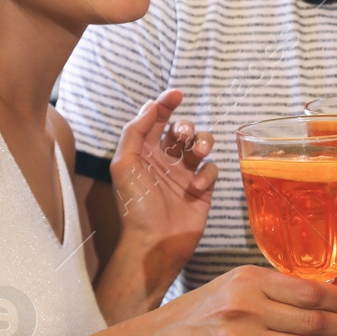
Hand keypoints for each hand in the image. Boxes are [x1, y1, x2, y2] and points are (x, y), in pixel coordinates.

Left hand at [110, 90, 215, 274]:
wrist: (155, 242)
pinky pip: (212, 169)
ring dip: (203, 142)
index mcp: (144, 152)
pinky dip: (207, 173)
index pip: (156, 120)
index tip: (177, 94)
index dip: (166, 104)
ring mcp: (185, 174)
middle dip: (186, 127)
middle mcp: (165, 160)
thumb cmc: (135, 206)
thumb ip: (134, 133)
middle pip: (182, 130)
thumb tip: (151, 106)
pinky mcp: (202, 188)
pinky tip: (196, 186)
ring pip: (201, 145)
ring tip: (199, 153)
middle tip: (184, 136)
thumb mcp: (124, 165)